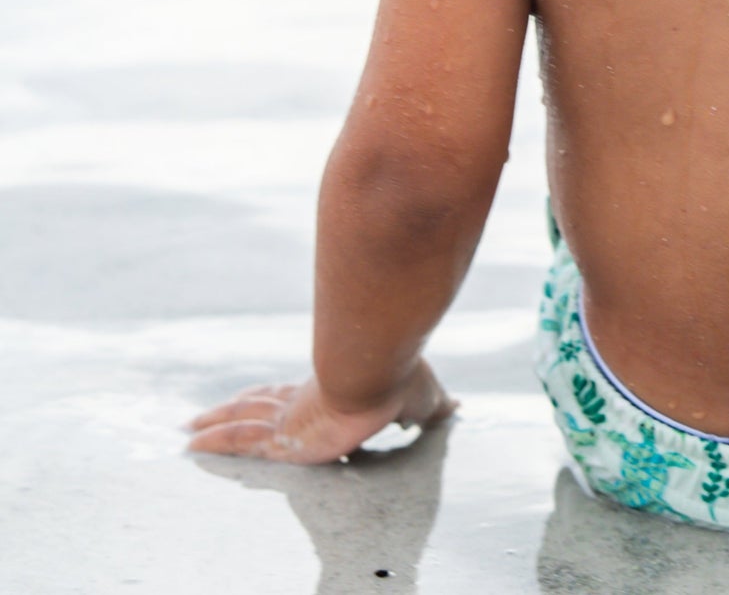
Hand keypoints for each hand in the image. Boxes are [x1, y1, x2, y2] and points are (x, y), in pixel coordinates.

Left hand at [185, 358, 454, 464]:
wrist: (383, 370)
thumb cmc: (401, 379)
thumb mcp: (421, 400)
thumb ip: (431, 408)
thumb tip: (457, 406)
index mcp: (331, 393)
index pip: (292, 397)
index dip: (269, 400)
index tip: (252, 402)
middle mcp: (304, 402)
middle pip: (259, 407)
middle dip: (231, 413)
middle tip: (200, 418)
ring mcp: (289, 417)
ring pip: (243, 423)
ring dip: (214, 426)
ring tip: (186, 432)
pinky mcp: (280, 434)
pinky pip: (239, 440)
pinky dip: (214, 442)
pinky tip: (190, 444)